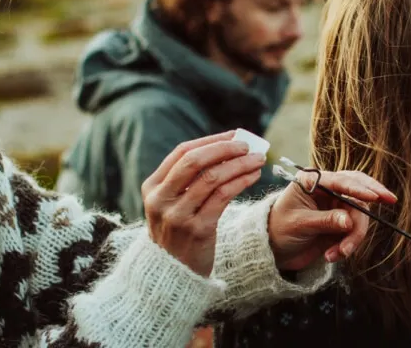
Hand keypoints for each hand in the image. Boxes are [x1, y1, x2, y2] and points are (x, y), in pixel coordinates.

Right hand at [143, 131, 265, 276]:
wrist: (172, 276)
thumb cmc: (179, 233)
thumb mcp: (171, 205)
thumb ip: (188, 180)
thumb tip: (226, 146)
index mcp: (152, 187)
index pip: (182, 152)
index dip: (211, 140)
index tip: (235, 135)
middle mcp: (161, 199)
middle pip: (195, 160)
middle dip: (224, 148)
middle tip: (247, 145)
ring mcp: (177, 215)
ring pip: (213, 177)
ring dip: (239, 164)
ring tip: (258, 160)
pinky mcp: (197, 230)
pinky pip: (223, 196)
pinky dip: (241, 181)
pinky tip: (253, 176)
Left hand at [267, 169, 396, 270]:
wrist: (273, 250)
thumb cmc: (279, 229)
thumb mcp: (299, 224)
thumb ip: (325, 221)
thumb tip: (349, 221)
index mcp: (313, 181)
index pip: (342, 180)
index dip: (360, 188)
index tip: (375, 196)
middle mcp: (328, 191)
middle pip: (357, 193)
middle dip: (369, 203)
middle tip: (390, 201)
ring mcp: (336, 208)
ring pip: (359, 217)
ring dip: (353, 237)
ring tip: (338, 253)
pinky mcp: (340, 225)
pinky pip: (354, 233)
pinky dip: (348, 246)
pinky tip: (332, 255)